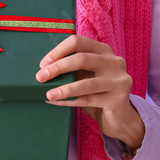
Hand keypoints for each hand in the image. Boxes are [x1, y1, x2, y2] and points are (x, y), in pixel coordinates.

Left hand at [37, 34, 144, 148]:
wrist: (119, 117)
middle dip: (58, 67)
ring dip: (64, 89)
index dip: (58, 51)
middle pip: (82, 59)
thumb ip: (72, 69)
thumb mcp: (85, 76)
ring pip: (87, 83)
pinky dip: (70, 101)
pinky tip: (57, 102)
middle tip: (40, 77)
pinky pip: (89, 100)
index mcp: (104, 50)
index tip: (43, 64)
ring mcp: (119, 80)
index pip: (78, 42)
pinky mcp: (119, 99)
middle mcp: (114, 62)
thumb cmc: (97, 93)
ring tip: (48, 94)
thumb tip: (43, 69)